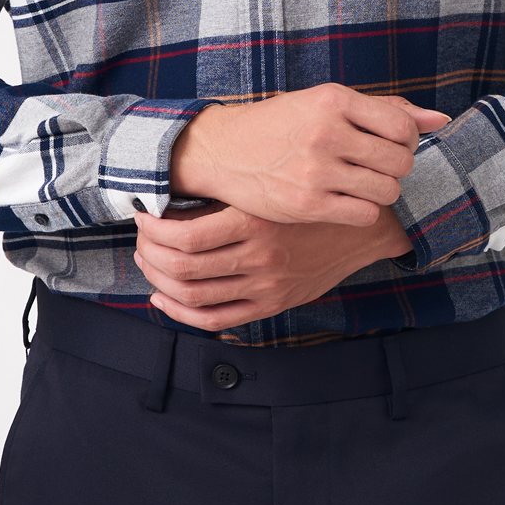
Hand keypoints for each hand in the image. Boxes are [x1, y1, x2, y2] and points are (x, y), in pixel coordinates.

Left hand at [133, 202, 415, 331]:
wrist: (365, 226)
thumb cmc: (311, 195)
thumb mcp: (273, 183)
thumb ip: (231, 190)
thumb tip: (173, 190)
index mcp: (255, 220)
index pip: (185, 236)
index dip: (153, 229)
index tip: (142, 215)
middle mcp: (259, 257)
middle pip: (182, 268)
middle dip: (149, 255)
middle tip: (139, 240)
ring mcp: (266, 285)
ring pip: (194, 296)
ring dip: (159, 281)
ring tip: (148, 263)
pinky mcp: (272, 304)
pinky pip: (216, 320)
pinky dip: (182, 313)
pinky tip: (164, 299)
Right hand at [169, 83, 450, 226]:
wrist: (222, 150)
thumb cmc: (282, 124)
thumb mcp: (326, 103)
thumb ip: (384, 108)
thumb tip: (441, 119)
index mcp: (334, 100)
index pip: (403, 127)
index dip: (406, 142)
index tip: (387, 146)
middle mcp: (326, 133)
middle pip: (400, 162)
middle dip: (394, 168)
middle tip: (374, 168)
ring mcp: (316, 171)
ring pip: (387, 191)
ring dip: (381, 192)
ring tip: (360, 185)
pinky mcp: (306, 204)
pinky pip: (364, 214)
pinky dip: (362, 211)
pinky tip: (345, 202)